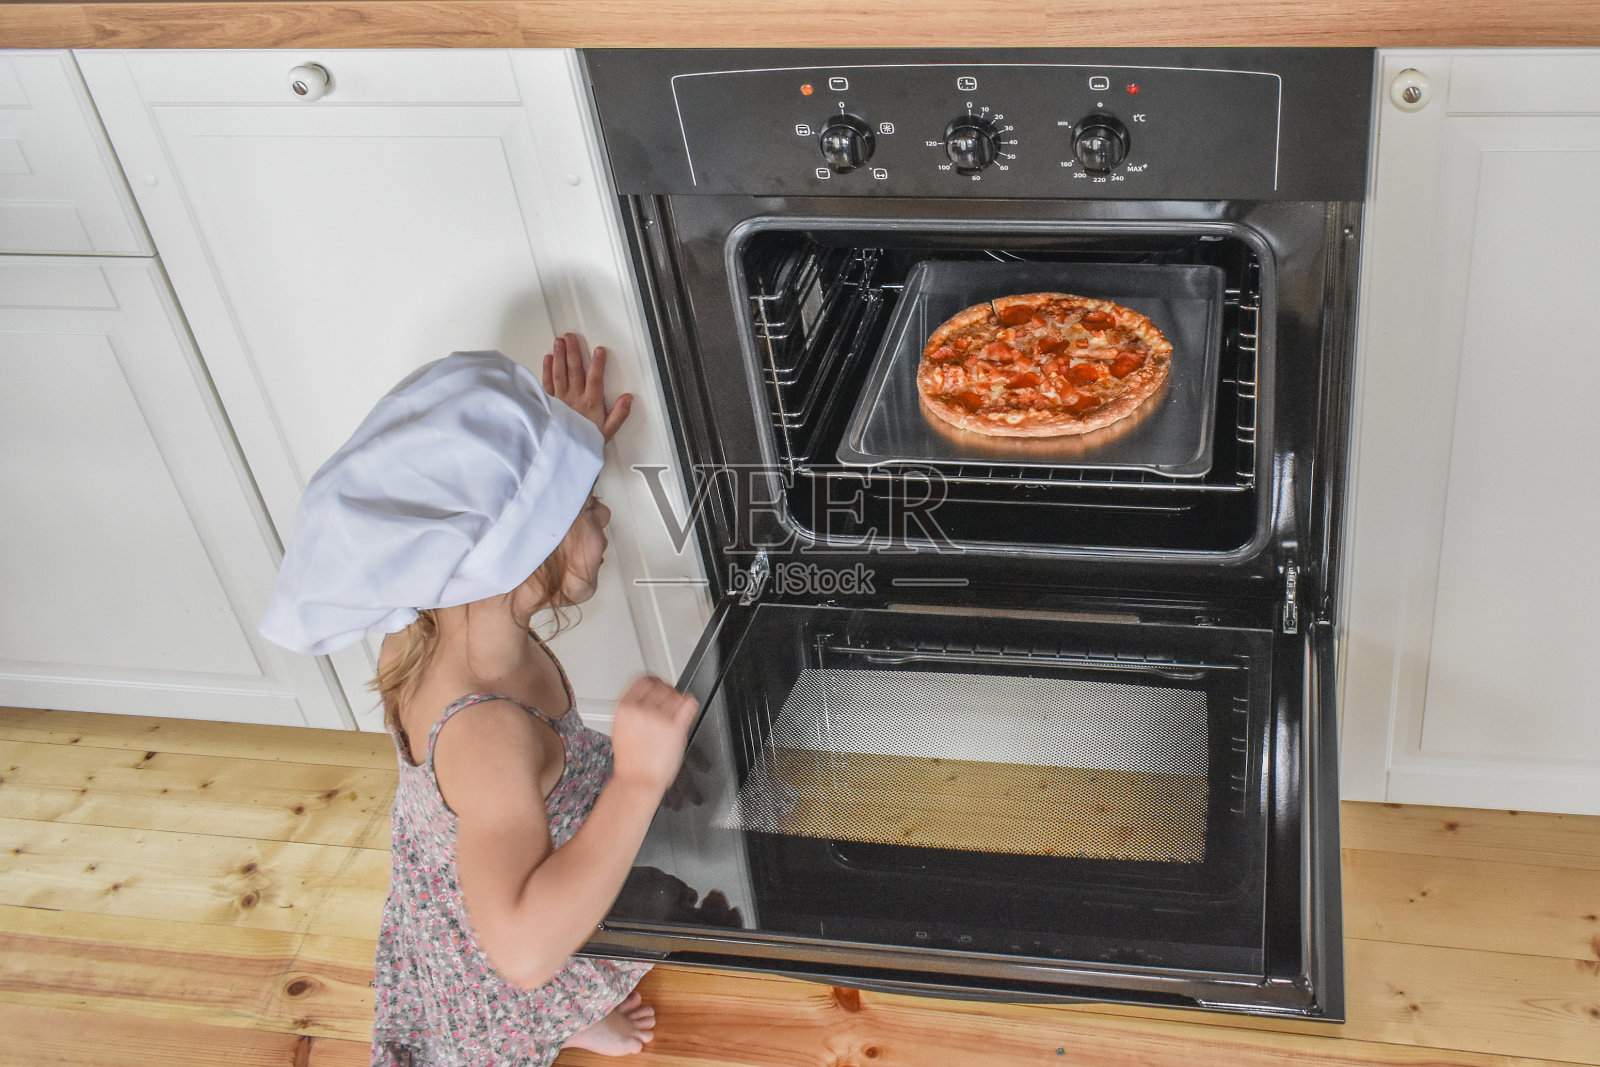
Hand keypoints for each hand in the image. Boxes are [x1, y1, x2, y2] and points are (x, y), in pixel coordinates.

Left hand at [543, 332, 632, 441]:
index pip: (595, 379)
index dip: (597, 363)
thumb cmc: (585, 442)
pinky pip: (547, 383)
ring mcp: (560, 400)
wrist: (564, 455)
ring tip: (559, 341)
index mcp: (590, 404)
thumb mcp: (608, 432)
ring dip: (559, 356)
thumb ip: (619, 414)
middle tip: (571, 337)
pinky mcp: (549, 404)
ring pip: (559, 373)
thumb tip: (628, 399)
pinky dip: (546, 370)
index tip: (599, 350)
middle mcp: (574, 399)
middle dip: (573, 352)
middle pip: (574, 371)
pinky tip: (548, 359)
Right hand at [608, 676, 697, 795]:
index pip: (643, 679)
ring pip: (675, 694)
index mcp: (624, 707)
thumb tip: (646, 698)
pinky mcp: (675, 727)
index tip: (659, 684)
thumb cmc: (630, 761)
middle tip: (670, 700)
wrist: (637, 781)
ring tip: (676, 712)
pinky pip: (688, 704)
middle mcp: (640, 709)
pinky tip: (687, 709)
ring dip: (678, 700)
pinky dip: (690, 704)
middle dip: (668, 690)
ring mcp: (658, 717)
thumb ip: (633, 709)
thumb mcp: (621, 728)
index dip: (654, 681)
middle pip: (661, 684)